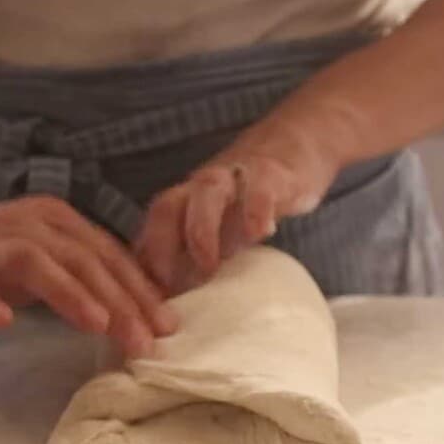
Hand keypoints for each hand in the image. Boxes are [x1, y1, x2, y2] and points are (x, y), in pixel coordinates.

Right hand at [0, 196, 176, 357]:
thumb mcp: (53, 254)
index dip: (140, 289)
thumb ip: (92, 273)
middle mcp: (28, 227)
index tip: (167, 325)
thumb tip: (146, 310)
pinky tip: (1, 319)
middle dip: (118, 300)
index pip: (109, 255)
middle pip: (82, 260)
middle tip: (144, 339)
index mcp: (59, 221)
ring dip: (68, 294)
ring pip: (33, 264)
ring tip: (97, 324)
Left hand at [135, 127, 339, 292]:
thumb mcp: (223, 222)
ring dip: (201, 228)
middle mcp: (203, 187)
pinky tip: (262, 232)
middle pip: (167, 206)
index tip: (146, 300)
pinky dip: (256, 209)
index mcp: (186, 201)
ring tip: (210, 264)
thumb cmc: (253, 196)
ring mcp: (237, 176)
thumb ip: (198, 252)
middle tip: (170, 286)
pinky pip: (260, 187)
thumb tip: (169, 300)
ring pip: (207, 191)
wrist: (298, 143)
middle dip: (162, 246)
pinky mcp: (273, 173)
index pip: (151, 231)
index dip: (144, 263)